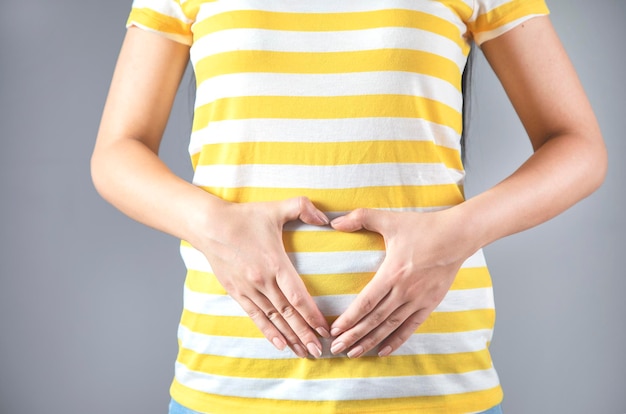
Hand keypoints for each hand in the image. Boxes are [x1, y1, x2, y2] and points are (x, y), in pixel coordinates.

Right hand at [194, 196, 330, 357]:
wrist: (209, 225)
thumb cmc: (245, 217)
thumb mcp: (276, 208)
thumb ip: (304, 208)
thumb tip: (327, 218)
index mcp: (276, 264)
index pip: (298, 297)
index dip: (312, 315)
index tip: (325, 329)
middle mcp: (263, 282)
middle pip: (288, 314)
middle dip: (305, 334)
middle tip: (319, 351)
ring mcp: (249, 290)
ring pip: (274, 319)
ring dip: (290, 337)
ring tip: (304, 353)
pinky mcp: (237, 293)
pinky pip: (256, 317)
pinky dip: (268, 332)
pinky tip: (280, 345)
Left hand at [328, 208, 474, 357]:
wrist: (458, 236)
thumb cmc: (423, 227)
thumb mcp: (390, 219)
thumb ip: (360, 218)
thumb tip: (333, 222)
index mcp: (393, 272)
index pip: (366, 302)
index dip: (349, 319)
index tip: (334, 330)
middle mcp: (404, 291)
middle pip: (374, 319)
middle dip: (353, 336)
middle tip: (336, 349)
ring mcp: (418, 299)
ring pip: (390, 326)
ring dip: (371, 341)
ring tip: (353, 353)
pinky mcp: (430, 303)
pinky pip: (410, 327)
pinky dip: (396, 340)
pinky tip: (383, 351)